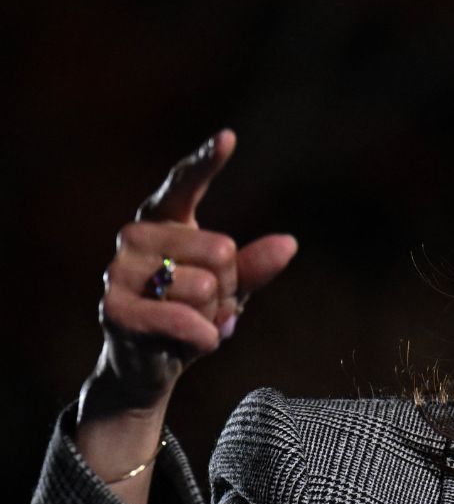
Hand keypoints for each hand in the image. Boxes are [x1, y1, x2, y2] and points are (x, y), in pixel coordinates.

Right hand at [79, 130, 297, 420]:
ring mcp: (117, 271)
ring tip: (191, 321)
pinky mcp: (114, 309)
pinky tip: (194, 341)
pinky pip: (184, 319)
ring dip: (212, 315)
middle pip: (220, 251)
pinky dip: (204, 337)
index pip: (183, 185)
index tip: (229, 137)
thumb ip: (256, 266)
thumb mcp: (231, 289)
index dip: (205, 162)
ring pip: (205, 287)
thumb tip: (288, 244)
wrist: (148, 366)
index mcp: (162, 221)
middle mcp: (134, 237)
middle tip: (206, 304)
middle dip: (228, 287)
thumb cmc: (190, 314)